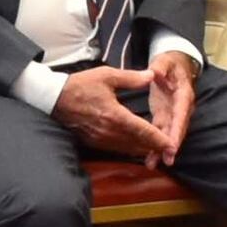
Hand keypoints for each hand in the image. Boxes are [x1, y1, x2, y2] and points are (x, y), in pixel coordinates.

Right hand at [51, 65, 173, 165]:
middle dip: (155, 148)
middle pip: (138, 144)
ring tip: (157, 151)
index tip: (172, 146)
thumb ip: (132, 78)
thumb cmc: (80, 85)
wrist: (54, 99)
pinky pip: (116, 149)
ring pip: (128, 149)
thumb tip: (152, 76)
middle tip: (170, 151)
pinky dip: (129, 149)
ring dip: (143, 150)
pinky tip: (136, 147)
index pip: (143, 131)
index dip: (159, 140)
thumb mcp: (107, 75)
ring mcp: (101, 139)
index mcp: (115, 115)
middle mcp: (109, 132)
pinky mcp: (94, 142)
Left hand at [141, 45, 197, 157]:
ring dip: (162, 149)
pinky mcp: (165, 116)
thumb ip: (160, 66)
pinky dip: (154, 145)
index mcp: (183, 93)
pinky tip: (149, 158)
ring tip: (153, 164)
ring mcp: (174, 113)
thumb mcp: (165, 60)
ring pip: (169, 133)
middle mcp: (181, 106)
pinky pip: (160, 132)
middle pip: (178, 128)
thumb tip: (154, 72)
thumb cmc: (170, 62)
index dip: (177, 128)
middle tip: (167, 159)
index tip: (173, 142)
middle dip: (172, 144)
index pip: (181, 112)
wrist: (174, 65)